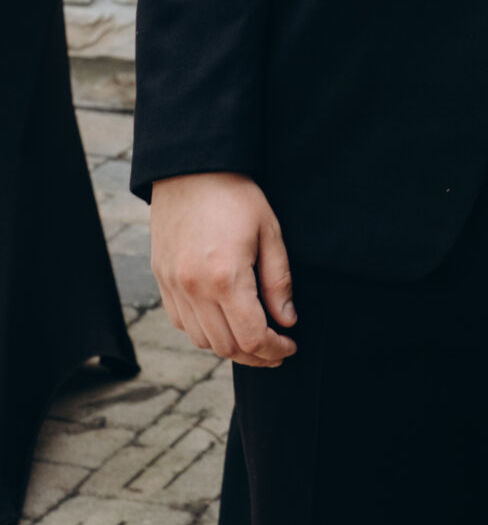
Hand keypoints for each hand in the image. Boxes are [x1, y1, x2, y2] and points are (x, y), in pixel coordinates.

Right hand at [150, 173, 296, 366]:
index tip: (290, 347)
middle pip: (226, 346)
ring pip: (201, 340)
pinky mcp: (160, 280)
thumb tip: (286, 321)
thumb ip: (278, 281)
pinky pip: (181, 322)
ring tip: (253, 339)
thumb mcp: (270, 232)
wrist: (189, 168)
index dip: (275, 350)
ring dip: (229, 348)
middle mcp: (194, 288)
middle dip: (256, 356)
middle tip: (276, 351)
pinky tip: (223, 322)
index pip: (252, 336)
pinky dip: (203, 332)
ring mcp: (172, 286)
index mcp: (225, 277)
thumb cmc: (236, 195)